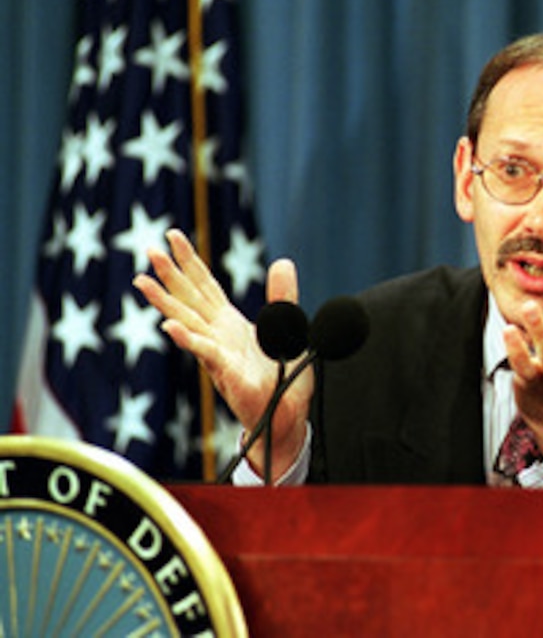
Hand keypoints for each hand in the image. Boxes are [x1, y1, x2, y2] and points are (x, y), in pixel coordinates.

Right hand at [132, 229, 310, 478]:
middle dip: (170, 274)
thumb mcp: (289, 328)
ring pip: (187, 322)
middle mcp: (218, 335)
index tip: (173, 235)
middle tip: (148, 249)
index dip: (190, 260)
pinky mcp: (228, 374)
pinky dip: (188, 340)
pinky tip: (170, 327)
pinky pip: (206, 354)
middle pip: (189, 298)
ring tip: (142, 282)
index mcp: (229, 323)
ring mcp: (219, 354)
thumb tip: (282, 262)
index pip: (205, 285)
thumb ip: (284, 297)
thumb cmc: (283, 377)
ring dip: (165, 303)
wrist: (287, 417)